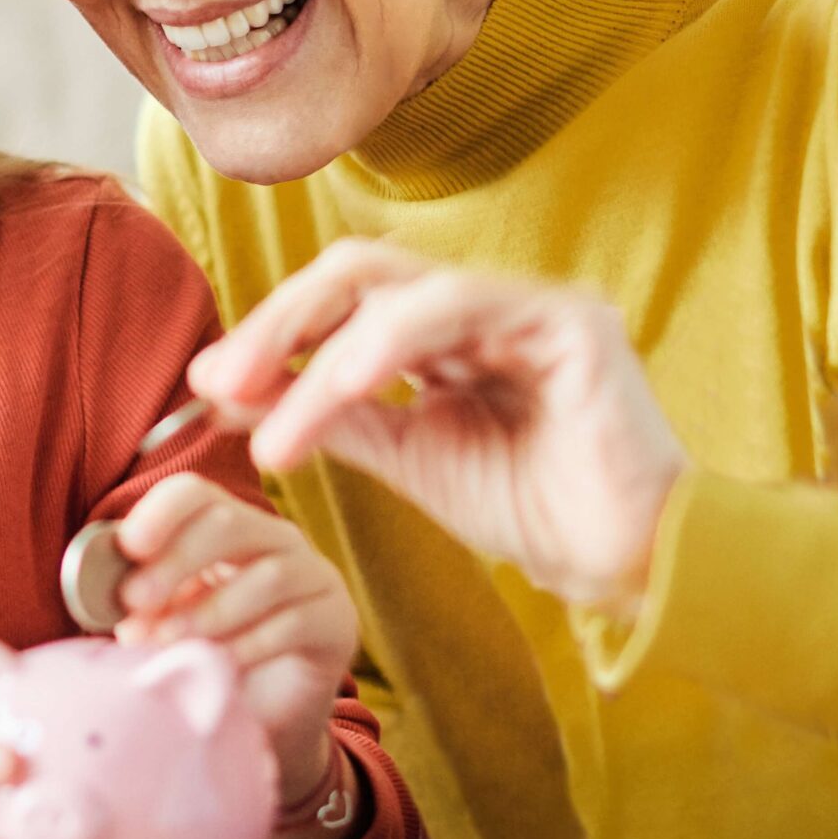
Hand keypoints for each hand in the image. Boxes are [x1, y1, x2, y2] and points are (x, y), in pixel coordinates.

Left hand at [110, 473, 359, 807]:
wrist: (265, 723)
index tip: (128, 548)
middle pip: (229, 522)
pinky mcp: (337, 622)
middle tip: (133, 603)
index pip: (196, 495)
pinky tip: (219, 667)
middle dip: (175, 562)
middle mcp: (275, 539)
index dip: (160, 513)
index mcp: (227, 526)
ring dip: (205, 612)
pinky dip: (246, 646)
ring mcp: (314, 577)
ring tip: (165, 644)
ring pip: (264, 576)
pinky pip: (292, 623)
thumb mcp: (166, 623)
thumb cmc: (208, 661)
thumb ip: (143, 601)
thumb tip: (103, 592)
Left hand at [187, 239, 688, 615]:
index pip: (342, 299)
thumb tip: (233, 390)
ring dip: (317, 355)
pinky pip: (456, 309)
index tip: (210, 386)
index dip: (272, 332)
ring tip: (272, 429)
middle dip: (277, 323)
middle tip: (219, 381)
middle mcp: (486, 302)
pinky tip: (341, 388)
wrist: (627, 566)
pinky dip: (386, 344)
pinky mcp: (569, 320)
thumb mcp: (410, 457)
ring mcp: (529, 302)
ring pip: (392, 290)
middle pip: (355, 272)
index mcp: (449, 329)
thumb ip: (333, 417)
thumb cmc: (533, 510)